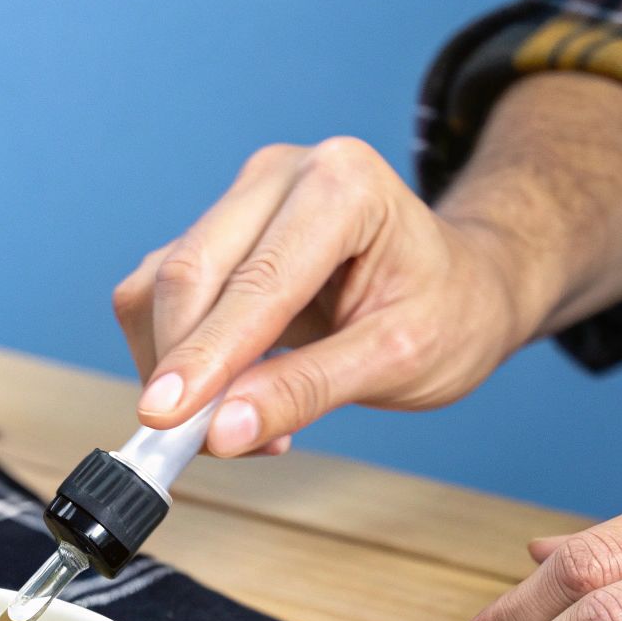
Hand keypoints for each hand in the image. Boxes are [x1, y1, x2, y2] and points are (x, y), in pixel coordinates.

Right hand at [111, 136, 541, 456]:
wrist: (462, 287)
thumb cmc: (449, 312)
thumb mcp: (399, 359)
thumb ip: (307, 391)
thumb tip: (220, 432)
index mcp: (342, 184)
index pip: (255, 280)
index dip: (205, 355)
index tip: (167, 419)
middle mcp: (279, 176)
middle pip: (189, 273)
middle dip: (180, 367)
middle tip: (195, 444)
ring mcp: (241, 201)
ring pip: (159, 286)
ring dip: (175, 366)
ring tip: (236, 422)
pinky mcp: (214, 235)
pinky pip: (159, 297)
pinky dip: (177, 357)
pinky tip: (230, 393)